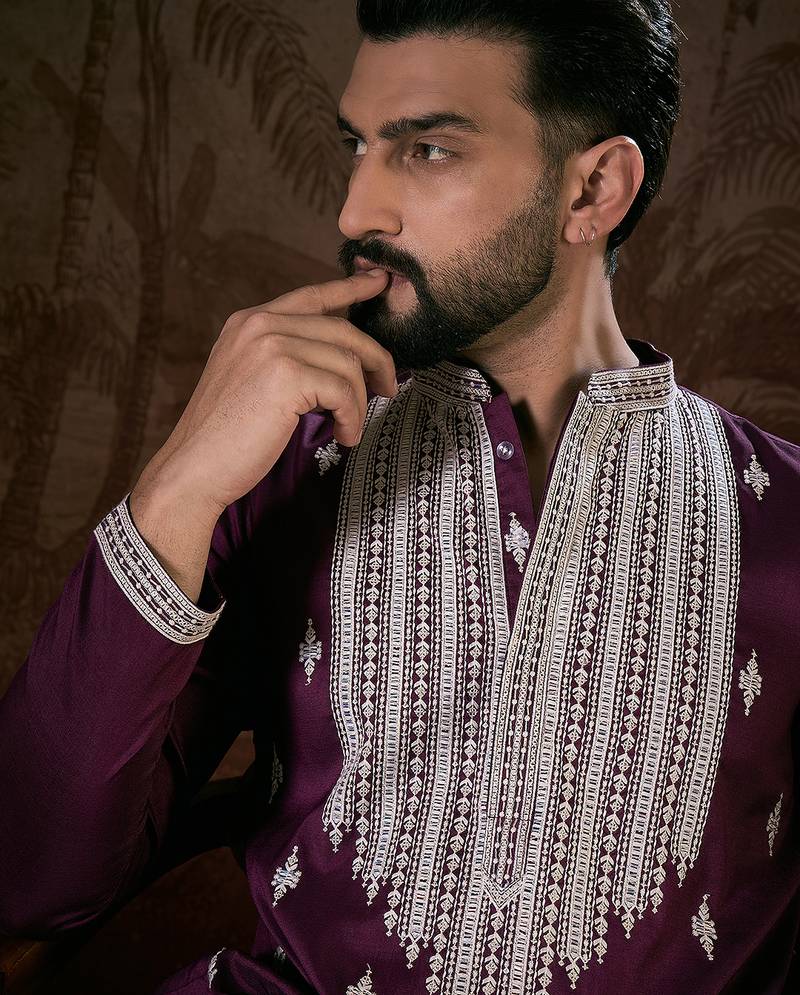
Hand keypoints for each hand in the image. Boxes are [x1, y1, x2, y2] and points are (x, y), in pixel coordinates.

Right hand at [138, 268, 394, 518]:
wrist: (195, 470)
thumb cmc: (227, 439)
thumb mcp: (253, 382)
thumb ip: (287, 359)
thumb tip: (343, 361)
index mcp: (249, 322)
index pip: (312, 296)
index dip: (350, 288)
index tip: (379, 281)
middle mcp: (260, 324)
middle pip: (342, 329)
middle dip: (375, 359)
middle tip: (389, 387)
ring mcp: (272, 345)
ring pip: (348, 362)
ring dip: (359, 401)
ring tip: (349, 429)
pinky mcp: (286, 375)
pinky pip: (344, 390)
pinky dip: (352, 417)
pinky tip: (343, 437)